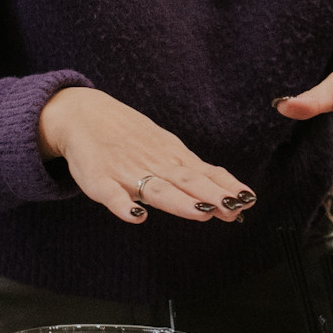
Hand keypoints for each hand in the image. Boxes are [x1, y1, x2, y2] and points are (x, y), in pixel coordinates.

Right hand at [38, 87, 252, 225]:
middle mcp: (154, 164)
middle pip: (187, 181)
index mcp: (171, 158)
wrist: (84, 116)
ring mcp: (126, 172)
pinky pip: (110, 195)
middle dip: (211, 194)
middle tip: (234, 207)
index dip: (226, 186)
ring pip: (156, 188)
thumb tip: (234, 195)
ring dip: (179, 201)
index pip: (204, 173)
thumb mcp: (168, 150)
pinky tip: (135, 216)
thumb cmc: (132, 138)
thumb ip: (196, 175)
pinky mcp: (99, 180)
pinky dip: (122, 205)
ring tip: (201, 212)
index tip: (248, 199)